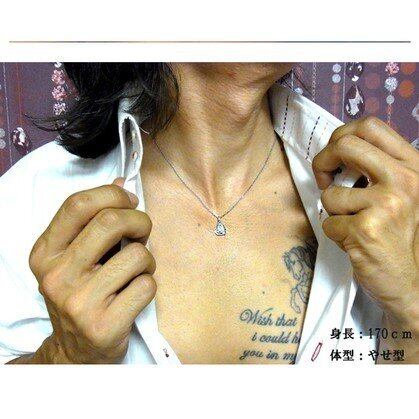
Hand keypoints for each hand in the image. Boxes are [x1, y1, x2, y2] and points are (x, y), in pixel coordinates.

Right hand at [28, 179, 155, 363]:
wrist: (76, 352)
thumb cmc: (80, 295)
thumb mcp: (74, 258)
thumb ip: (93, 221)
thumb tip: (123, 183)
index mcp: (45, 253)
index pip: (79, 204)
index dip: (113, 195)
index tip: (130, 203)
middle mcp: (57, 276)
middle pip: (111, 221)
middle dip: (140, 221)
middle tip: (142, 233)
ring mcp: (80, 302)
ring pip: (138, 254)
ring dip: (147, 260)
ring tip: (135, 272)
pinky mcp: (105, 325)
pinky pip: (148, 285)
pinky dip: (149, 284)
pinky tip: (134, 294)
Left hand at [313, 117, 418, 337]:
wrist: (417, 284)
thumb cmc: (406, 237)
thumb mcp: (406, 194)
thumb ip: (381, 170)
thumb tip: (340, 149)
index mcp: (414, 167)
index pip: (370, 127)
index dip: (341, 136)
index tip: (335, 156)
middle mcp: (404, 180)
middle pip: (345, 145)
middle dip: (322, 162)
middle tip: (324, 181)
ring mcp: (386, 204)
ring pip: (330, 194)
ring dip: (333, 212)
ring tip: (354, 225)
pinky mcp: (366, 230)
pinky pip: (329, 224)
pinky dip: (336, 235)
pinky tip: (356, 243)